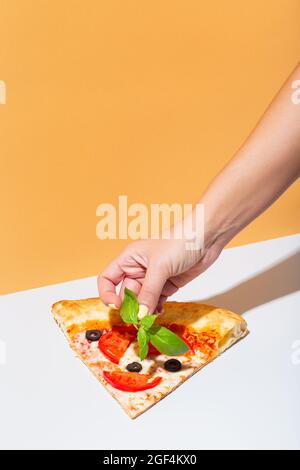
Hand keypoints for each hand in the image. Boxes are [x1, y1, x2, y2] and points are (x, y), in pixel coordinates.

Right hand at [98, 235, 223, 317]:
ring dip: (144, 311)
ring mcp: (153, 279)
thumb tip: (139, 315)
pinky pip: (156, 302)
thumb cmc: (179, 241)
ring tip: (150, 319)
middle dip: (130, 308)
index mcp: (129, 259)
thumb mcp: (160, 267)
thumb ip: (149, 292)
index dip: (107, 294)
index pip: (107, 278)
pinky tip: (159, 313)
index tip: (116, 307)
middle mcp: (138, 269)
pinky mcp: (167, 285)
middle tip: (137, 320)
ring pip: (142, 300)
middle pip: (125, 294)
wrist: (207, 237)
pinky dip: (156, 310)